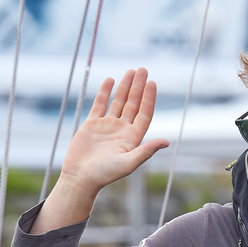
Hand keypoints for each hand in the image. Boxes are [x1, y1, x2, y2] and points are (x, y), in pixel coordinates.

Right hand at [61, 69, 168, 195]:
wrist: (81, 177)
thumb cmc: (105, 174)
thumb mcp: (128, 163)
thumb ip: (146, 151)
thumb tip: (166, 142)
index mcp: (133, 138)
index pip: (144, 114)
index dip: (149, 98)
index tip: (152, 83)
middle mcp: (122, 130)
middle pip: (133, 104)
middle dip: (138, 87)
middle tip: (143, 69)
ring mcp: (107, 126)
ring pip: (118, 102)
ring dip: (125, 86)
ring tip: (131, 71)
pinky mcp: (92, 124)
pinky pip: (100, 104)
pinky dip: (105, 92)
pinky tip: (110, 80)